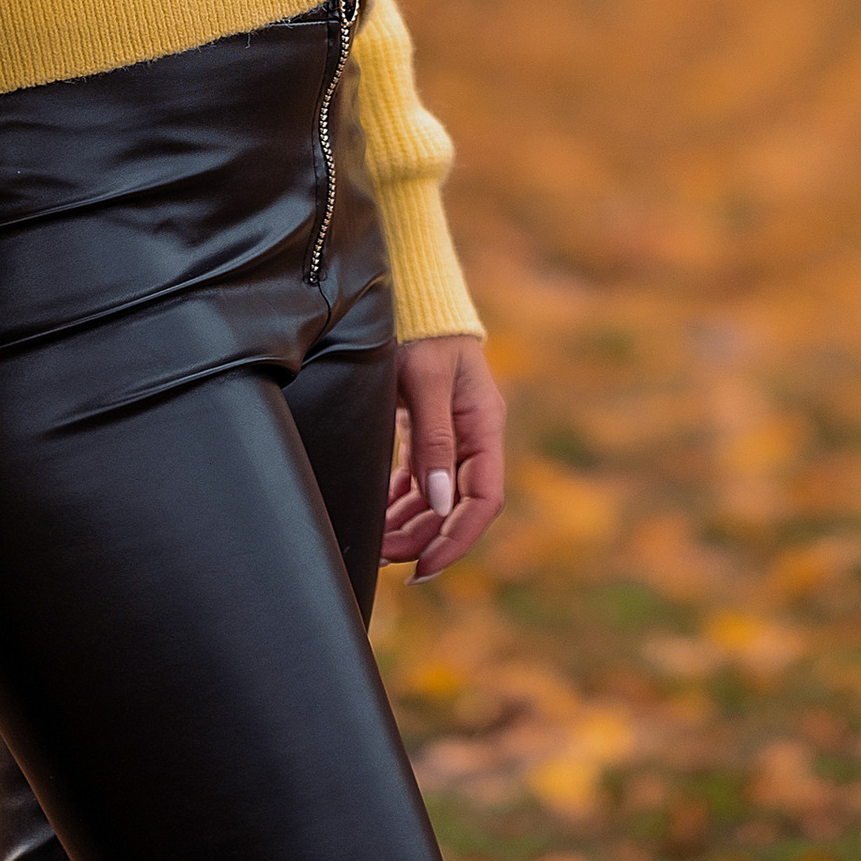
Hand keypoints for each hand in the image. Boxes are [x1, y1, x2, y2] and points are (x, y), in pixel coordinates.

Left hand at [384, 335, 505, 579]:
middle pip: (457, 505)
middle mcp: (472, 435)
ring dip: (410, 525)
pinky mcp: (427, 429)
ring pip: (436, 497)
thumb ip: (433, 439)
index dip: (457, 538)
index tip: (425, 567)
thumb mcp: (426, 380)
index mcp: (484, 425)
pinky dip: (402, 502)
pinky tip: (381, 517)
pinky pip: (420, 479)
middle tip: (384, 559)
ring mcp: (451, 433)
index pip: (484, 499)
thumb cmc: (423, 331)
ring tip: (376, 545)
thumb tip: (442, 502)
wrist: (411, 293)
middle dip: (424, 537)